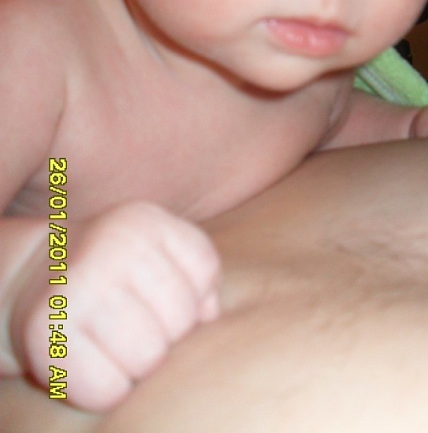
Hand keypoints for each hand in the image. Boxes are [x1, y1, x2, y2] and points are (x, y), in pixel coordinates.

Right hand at [15, 202, 220, 411]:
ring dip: (137, 366)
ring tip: (115, 346)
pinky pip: (107, 390)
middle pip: (181, 319)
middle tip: (136, 327)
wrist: (33, 277)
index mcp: (145, 220)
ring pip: (149, 357)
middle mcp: (113, 244)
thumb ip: (197, 276)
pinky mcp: (46, 330)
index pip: (205, 270)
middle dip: (167, 335)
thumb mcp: (159, 253)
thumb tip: (209, 316)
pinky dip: (106, 390)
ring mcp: (79, 284)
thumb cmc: (114, 273)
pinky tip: (91, 364)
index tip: (161, 296)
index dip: (194, 297)